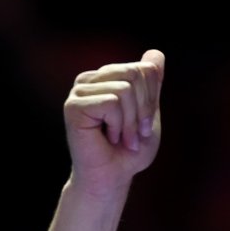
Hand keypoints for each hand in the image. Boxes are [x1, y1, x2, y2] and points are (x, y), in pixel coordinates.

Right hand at [64, 50, 163, 194]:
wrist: (113, 176)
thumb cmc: (130, 149)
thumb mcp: (149, 113)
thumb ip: (152, 85)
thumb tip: (156, 54)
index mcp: (107, 77)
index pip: (144, 69)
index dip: (152, 100)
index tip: (144, 125)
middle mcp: (90, 79)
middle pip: (135, 74)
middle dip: (144, 109)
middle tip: (136, 134)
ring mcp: (79, 91)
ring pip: (124, 89)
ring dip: (132, 122)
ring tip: (122, 138)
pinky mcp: (74, 105)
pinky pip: (111, 103)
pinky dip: (119, 125)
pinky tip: (108, 138)